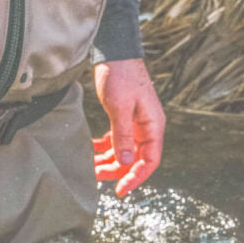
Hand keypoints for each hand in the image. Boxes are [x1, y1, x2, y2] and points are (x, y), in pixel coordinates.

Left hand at [93, 58, 165, 195]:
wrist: (115, 51)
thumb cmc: (120, 75)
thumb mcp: (120, 107)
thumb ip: (124, 135)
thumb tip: (127, 161)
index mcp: (153, 125)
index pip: (150, 160)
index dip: (136, 178)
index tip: (120, 191)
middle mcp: (147, 126)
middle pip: (136, 158)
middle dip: (117, 170)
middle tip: (95, 176)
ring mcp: (136, 122)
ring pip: (125, 150)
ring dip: (109, 160)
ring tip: (90, 166)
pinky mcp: (125, 117)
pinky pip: (117, 140)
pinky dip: (105, 147)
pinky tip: (92, 150)